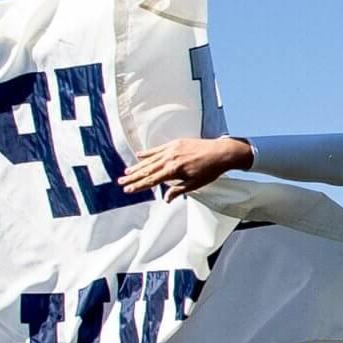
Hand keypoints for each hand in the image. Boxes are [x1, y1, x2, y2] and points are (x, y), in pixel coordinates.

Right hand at [116, 137, 253, 199]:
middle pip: (147, 170)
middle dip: (133, 177)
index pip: (151, 180)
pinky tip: (139, 155)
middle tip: (121, 182)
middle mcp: (170, 158)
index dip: (138, 186)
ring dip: (138, 166)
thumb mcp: (195, 184)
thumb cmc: (210, 170)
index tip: (128, 190)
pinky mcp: (176, 143)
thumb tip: (166, 199)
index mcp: (174, 170)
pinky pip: (158, 149)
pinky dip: (148, 152)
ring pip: (150, 159)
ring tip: (127, 172)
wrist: (221, 152)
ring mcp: (172, 149)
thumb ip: (178, 191)